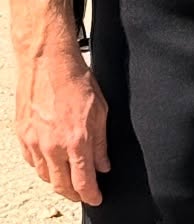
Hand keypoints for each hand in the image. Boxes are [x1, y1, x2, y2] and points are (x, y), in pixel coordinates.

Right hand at [15, 43, 108, 204]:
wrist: (48, 62)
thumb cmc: (76, 80)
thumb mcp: (101, 109)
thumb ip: (101, 142)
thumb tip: (104, 164)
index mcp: (76, 140)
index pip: (83, 181)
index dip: (91, 195)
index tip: (96, 198)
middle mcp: (54, 146)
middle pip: (62, 186)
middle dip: (74, 194)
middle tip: (82, 193)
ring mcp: (35, 143)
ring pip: (46, 176)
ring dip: (58, 181)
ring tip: (68, 178)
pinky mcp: (23, 136)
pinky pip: (32, 162)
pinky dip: (43, 167)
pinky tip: (51, 161)